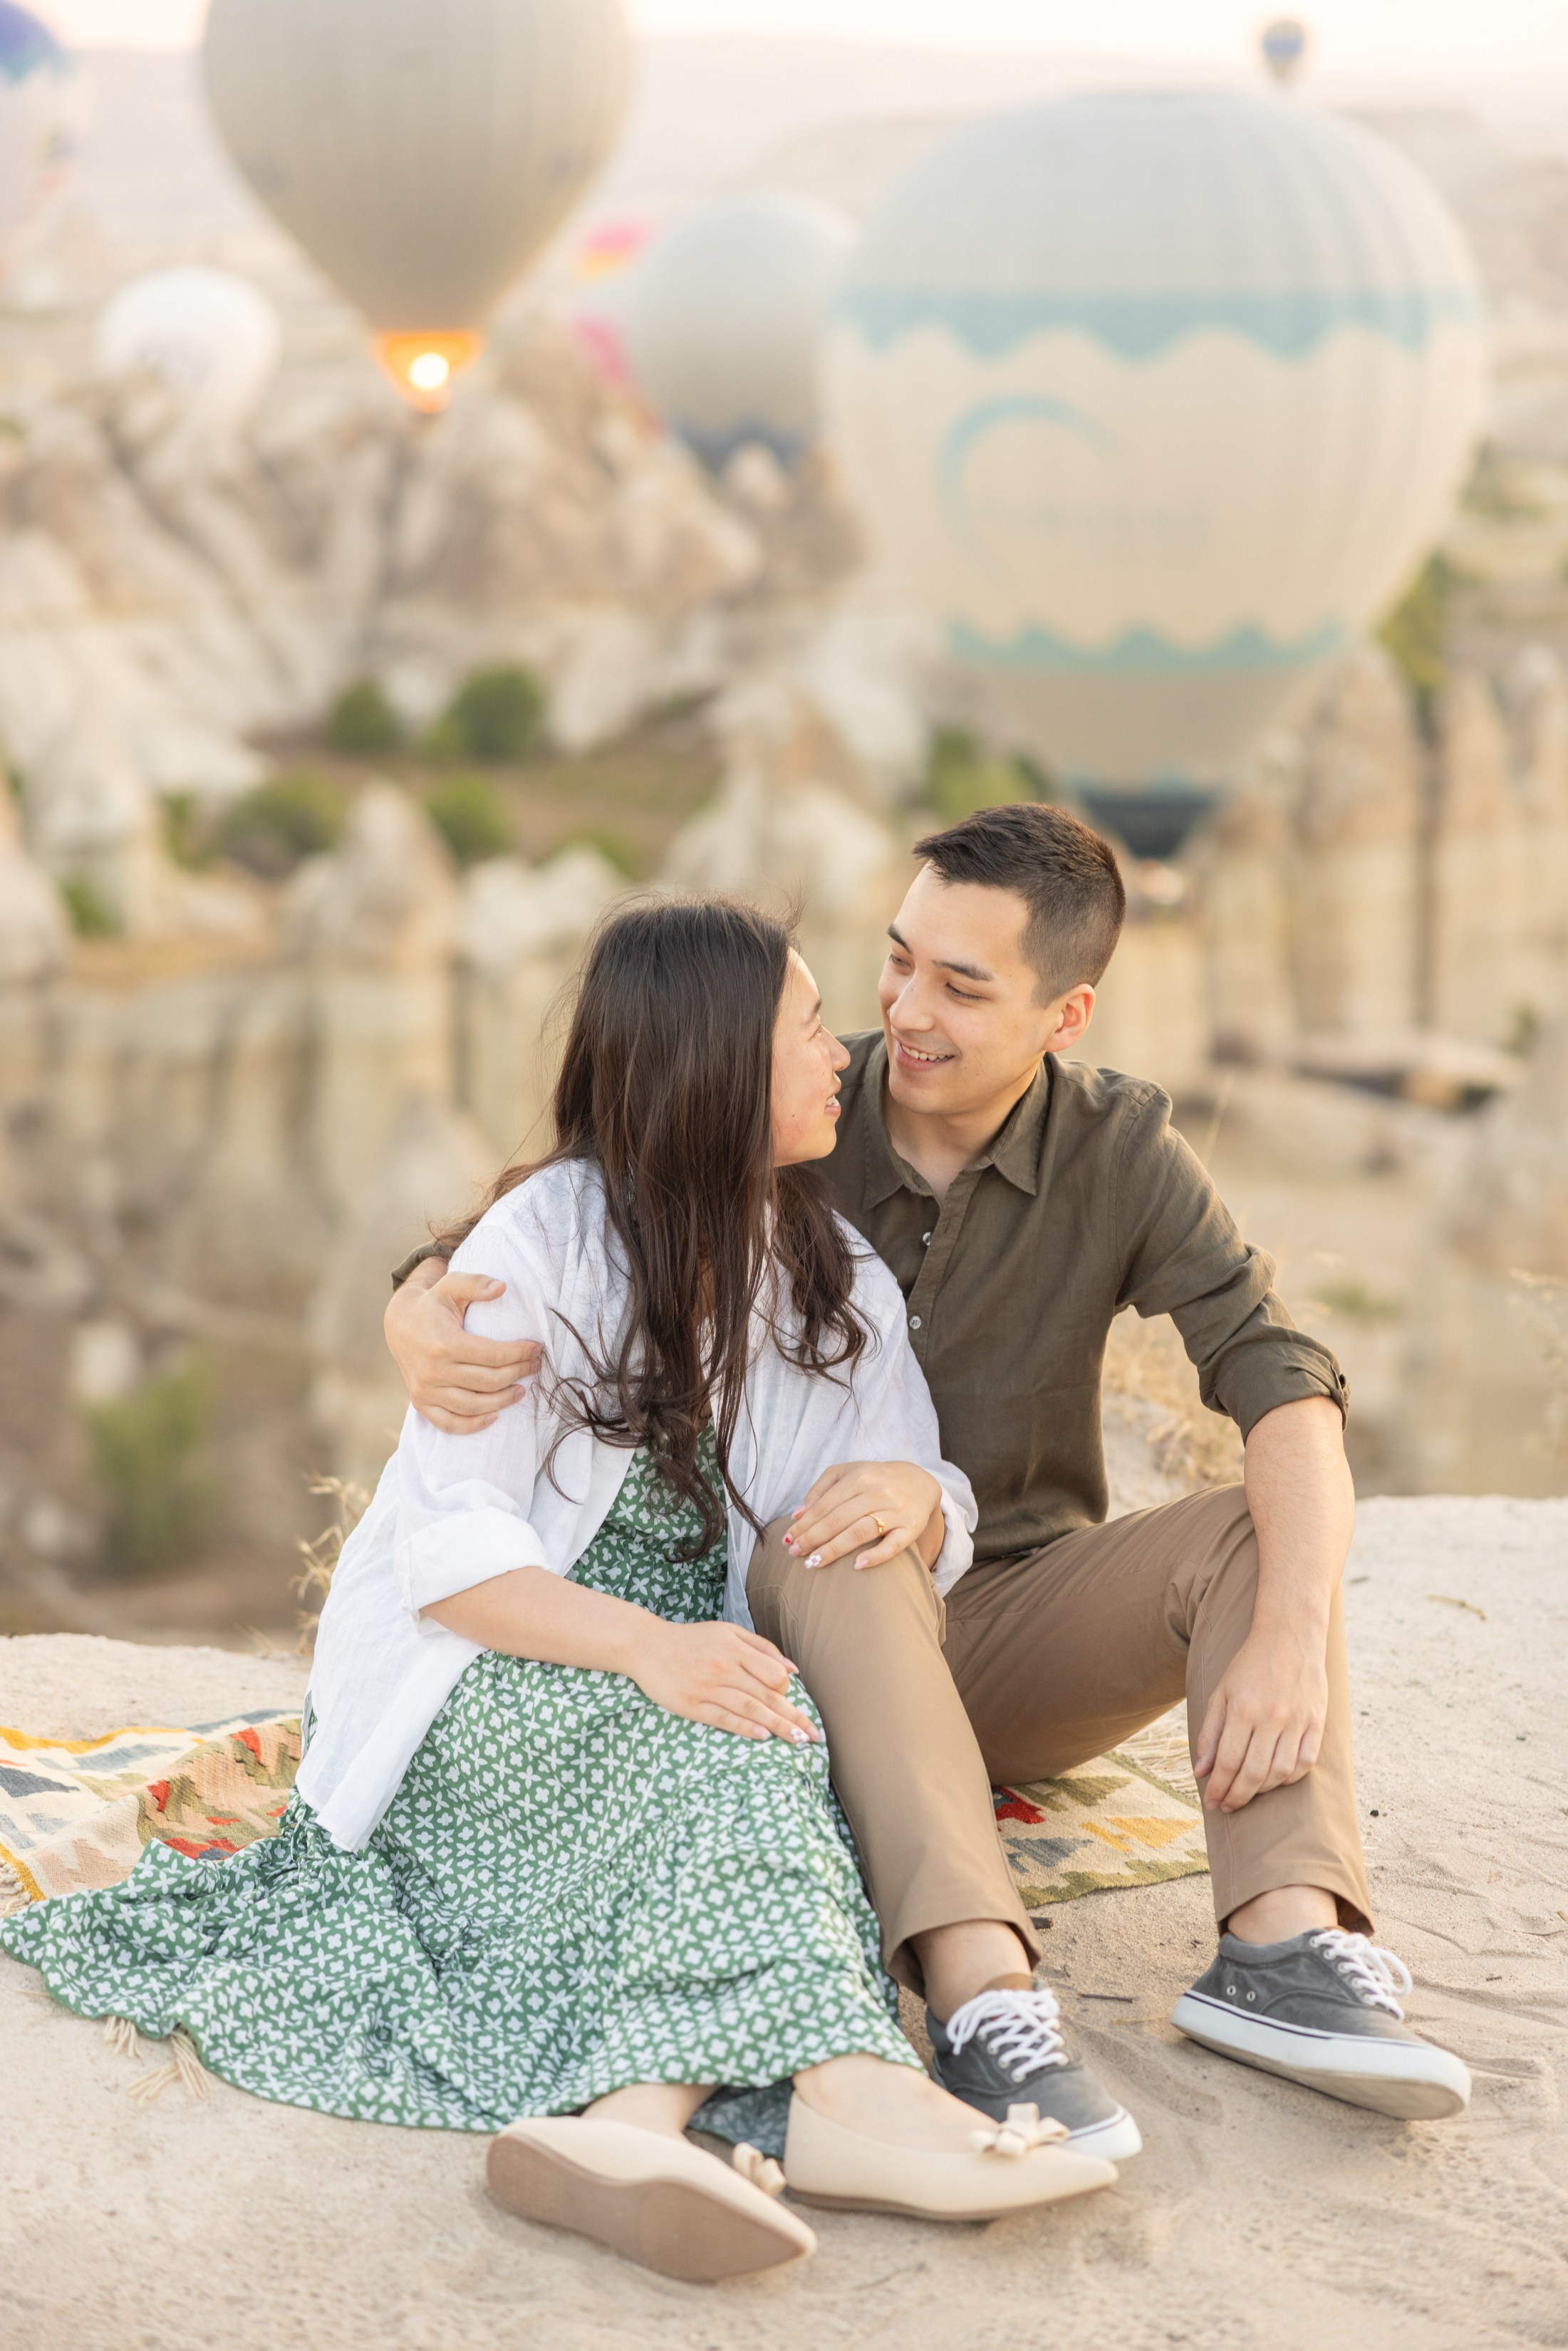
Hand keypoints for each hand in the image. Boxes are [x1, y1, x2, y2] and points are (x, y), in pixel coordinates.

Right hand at [384, 1259, 541, 1434]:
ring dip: (503, 1401)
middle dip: (518, 1374)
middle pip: (488, 1381)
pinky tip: (494, 1416)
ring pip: (473, 1405)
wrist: (400, 1324)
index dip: (519, 1353)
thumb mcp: (451, 1286)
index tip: (536, 1348)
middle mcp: (433, 1371)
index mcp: (444, 1343)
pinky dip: (472, 1425)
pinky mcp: (421, 1402)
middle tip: (535, 1366)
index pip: (492, 1356)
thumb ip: (476, 1284)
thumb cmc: (433, 1304)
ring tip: (522, 1390)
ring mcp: (426, 1390)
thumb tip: (502, 1287)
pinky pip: (449, 1423)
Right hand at [630, 1620, 820, 1744]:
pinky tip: (762, 1737)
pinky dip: (744, 1728)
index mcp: (735, 1648)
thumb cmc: (692, 1639)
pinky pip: (723, 1719)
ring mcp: (707, 1688)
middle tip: (814, 1736)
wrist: (646, 1646)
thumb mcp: (727, 1631)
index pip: (773, 1674)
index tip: (792, 1700)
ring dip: (777, 1726)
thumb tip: (793, 1670)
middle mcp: (724, 1668)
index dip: (787, 1689)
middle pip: (767, 1696)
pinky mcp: (692, 1706)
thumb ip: (761, 1647)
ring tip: (798, 1740)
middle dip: (794, 1717)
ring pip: (750, 1709)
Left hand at [784, 1459, 943, 1572]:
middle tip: (795, 1553)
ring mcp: (895, 1510)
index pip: (825, 1504)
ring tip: (814, 1562)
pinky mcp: (912, 1527)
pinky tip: (857, 1566)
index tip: (788, 1539)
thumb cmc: (876, 1479)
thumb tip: (797, 1514)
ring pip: (860, 1531)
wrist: (920, 1481)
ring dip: (835, 1548)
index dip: (805, 1523)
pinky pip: (893, 1545)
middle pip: (839, 1518)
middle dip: (813, 1537)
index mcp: (859, 1477)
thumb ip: (821, 1489)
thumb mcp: (848, 1473)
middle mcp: (877, 1492)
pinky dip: (875, 1556)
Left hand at [1193, 1627, 1328, 1812]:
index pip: (1228, 1762)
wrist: (1290, 1637)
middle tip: (1227, 1806)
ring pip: (1281, 1773)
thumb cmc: (1250, 1666)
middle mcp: (1272, 1717)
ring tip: (1248, 1793)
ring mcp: (1298, 1721)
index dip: (1218, 1787)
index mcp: (1243, 1709)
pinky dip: (1290, 1778)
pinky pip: (1306, 1763)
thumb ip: (1210, 1734)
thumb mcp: (1221, 1693)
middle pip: (1254, 1773)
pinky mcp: (1317, 1722)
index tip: (1211, 1802)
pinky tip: (1275, 1780)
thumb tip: (1201, 1773)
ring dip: (1262, 1790)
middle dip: (1237, 1797)